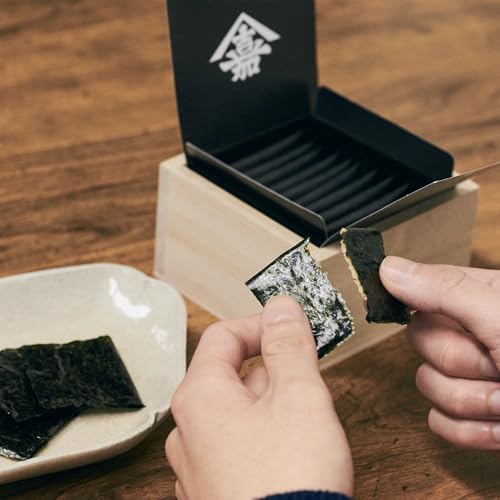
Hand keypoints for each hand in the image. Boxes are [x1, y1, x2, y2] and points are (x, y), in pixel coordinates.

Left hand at [165, 296, 352, 499]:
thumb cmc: (291, 479)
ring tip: (302, 423)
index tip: (291, 329)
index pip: (223, 336)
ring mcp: (196, 465)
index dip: (260, 325)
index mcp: (199, 396)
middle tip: (307, 381)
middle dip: (272, 370)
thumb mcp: (299, 395)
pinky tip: (287, 455)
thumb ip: (288, 344)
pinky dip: (262, 437)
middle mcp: (187, 429)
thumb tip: (281, 306)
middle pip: (230, 374)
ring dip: (270, 405)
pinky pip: (235, 445)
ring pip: (236, 412)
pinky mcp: (213, 490)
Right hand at [380, 257, 499, 449]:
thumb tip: (388, 268)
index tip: (439, 321)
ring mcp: (476, 379)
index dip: (424, 309)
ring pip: (427, 386)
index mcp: (482, 299)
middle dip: (463, 361)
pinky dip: (474, 431)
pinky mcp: (476, 419)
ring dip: (474, 400)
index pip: (420, 292)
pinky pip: (440, 424)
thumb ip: (443, 290)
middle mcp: (476, 335)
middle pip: (420, 343)